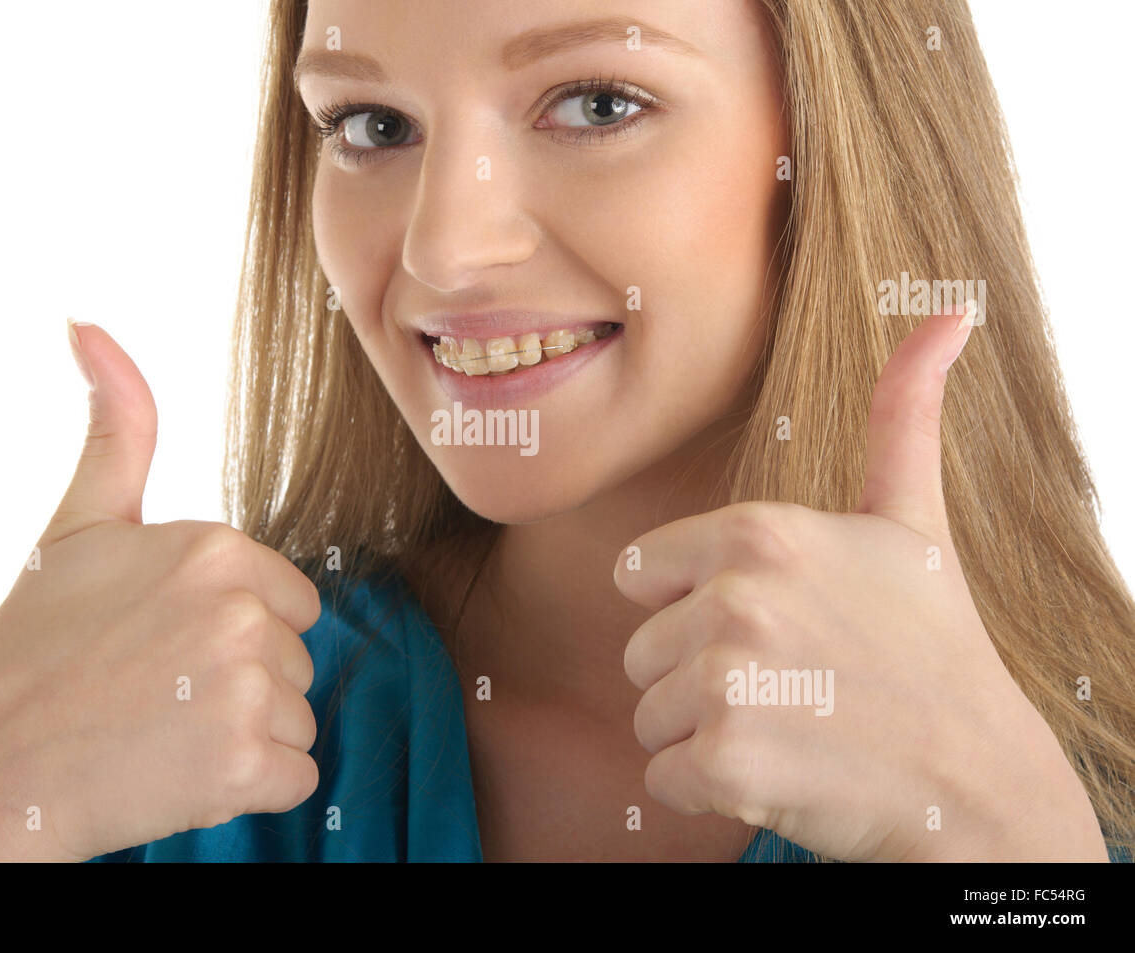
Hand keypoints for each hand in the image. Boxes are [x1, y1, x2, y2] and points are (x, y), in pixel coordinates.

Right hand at [0, 321, 321, 861]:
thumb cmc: (35, 646)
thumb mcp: (79, 526)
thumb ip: (117, 428)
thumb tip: (86, 324)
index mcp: (216, 549)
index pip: (289, 598)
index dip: (235, 628)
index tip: (166, 645)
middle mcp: (242, 610)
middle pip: (295, 655)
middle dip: (240, 680)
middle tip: (155, 692)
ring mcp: (247, 689)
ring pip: (296, 716)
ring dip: (243, 735)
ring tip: (161, 732)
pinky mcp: (248, 764)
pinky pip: (296, 774)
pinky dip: (247, 785)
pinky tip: (180, 772)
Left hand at [615, 305, 1108, 860]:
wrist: (976, 779)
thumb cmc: (933, 646)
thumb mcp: (911, 522)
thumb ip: (902, 415)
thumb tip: (950, 312)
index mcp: (759, 532)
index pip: (641, 576)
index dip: (693, 609)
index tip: (771, 629)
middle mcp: (737, 597)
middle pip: (642, 650)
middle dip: (697, 677)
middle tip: (789, 686)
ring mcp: (730, 681)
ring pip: (649, 716)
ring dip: (705, 734)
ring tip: (790, 726)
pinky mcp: (727, 761)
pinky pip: (662, 777)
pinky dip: (710, 788)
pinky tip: (781, 773)